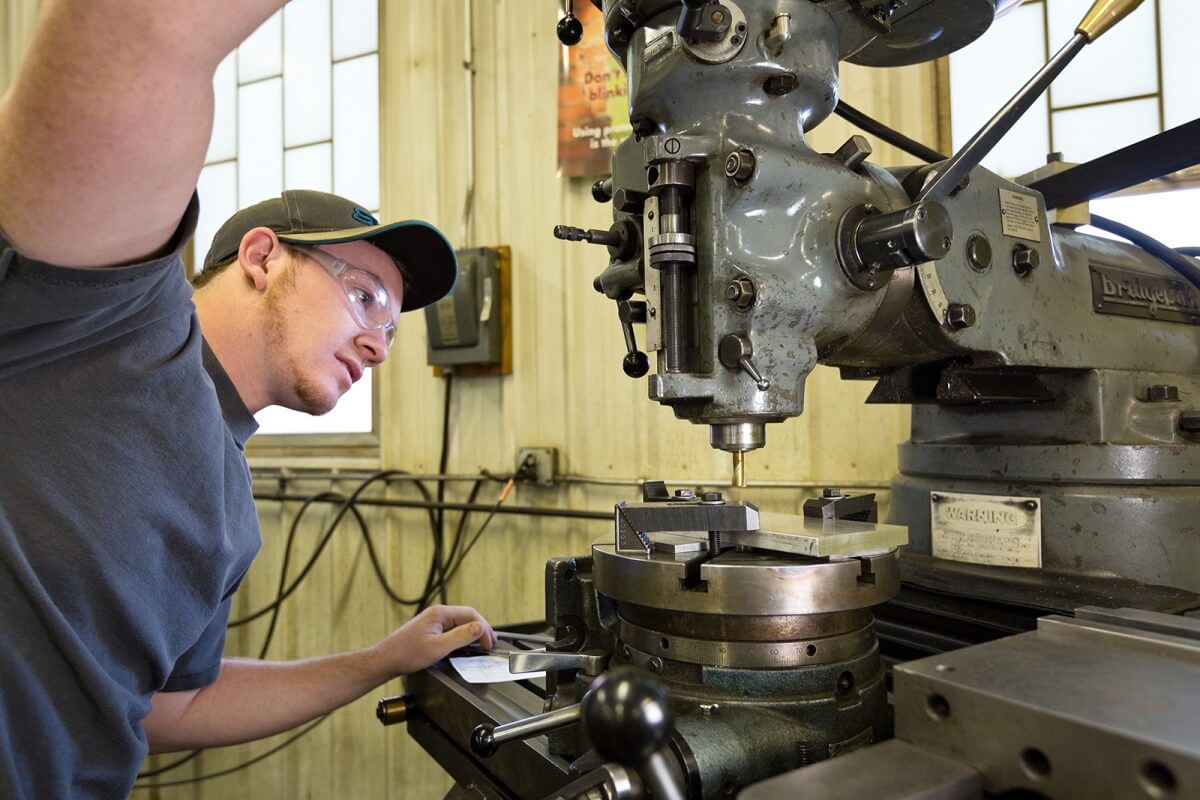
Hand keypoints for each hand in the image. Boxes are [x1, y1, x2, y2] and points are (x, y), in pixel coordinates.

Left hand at [375, 604, 495, 674]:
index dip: (484, 628)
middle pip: (467, 617)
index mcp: (440, 613)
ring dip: (473, 634)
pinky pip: (452, 629)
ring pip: (460, 623)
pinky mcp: (431, 630)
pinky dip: (463, 637)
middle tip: (490, 645)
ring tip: (482, 645)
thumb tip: (479, 627)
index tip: (489, 643)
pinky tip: (466, 646)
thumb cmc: (406, 654)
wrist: (386, 660)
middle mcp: (438, 614)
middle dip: (481, 630)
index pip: (471, 614)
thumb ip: (461, 636)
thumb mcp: (438, 647)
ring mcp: (434, 621)